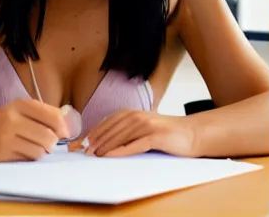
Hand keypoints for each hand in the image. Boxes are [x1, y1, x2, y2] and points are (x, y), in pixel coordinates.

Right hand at [0, 100, 69, 162]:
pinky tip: (20, 154)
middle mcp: (12, 118)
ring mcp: (6, 137)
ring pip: (39, 150)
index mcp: (18, 104)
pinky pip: (27, 160)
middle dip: (51, 143)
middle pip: (48, 135)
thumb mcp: (14, 112)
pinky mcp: (2, 155)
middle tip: (46, 144)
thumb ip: (37, 114)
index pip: (51, 114)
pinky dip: (29, 159)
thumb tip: (66, 123)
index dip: (63, 126)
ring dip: (40, 153)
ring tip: (31, 149)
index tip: (65, 133)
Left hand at [83, 109, 197, 158]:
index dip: (91, 132)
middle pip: (110, 128)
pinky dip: (121, 150)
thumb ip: (125, 133)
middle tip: (81, 151)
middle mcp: (137, 116)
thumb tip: (102, 143)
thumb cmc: (164, 135)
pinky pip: (135, 144)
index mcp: (132, 113)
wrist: (190, 134)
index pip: (106, 123)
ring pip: (120, 136)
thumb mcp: (142, 130)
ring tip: (92, 154)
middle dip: (94, 139)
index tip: (78, 144)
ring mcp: (147, 125)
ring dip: (104, 145)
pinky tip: (110, 155)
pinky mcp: (156, 136)